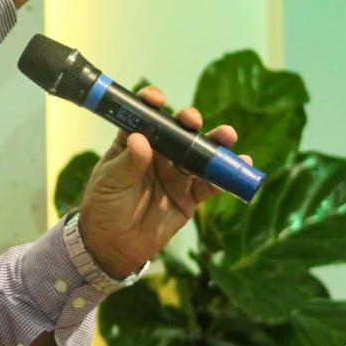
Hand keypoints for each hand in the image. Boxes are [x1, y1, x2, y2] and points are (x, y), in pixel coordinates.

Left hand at [75, 86, 241, 279]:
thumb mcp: (109, 182)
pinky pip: (211, 183)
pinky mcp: (190, 196)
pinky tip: (242, 164)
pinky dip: (226, 175)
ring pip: (199, 153)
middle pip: (178, 130)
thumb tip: (140, 140)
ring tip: (227, 135)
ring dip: (215, 143)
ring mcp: (177, 173)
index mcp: (136, 141)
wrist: (113, 245)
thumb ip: (127, 162)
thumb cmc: (104, 206)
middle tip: (192, 121)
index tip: (158, 100)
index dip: (152, 103)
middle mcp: (160, 152)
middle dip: (189, 121)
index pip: (145, 115)